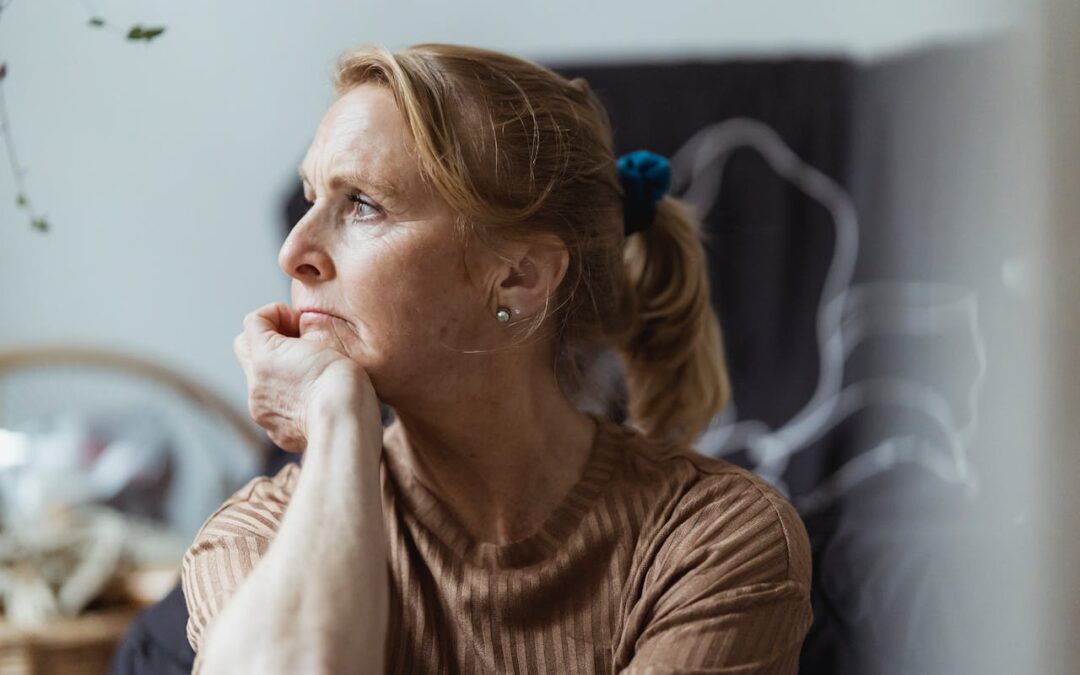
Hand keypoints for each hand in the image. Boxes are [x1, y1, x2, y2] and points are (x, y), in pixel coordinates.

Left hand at [233, 302, 377, 451]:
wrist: (345, 423)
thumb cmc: (343, 380)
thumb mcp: (325, 338)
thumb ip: (304, 330)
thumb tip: (298, 333)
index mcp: (264, 356)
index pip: (254, 321)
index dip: (277, 314)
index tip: (300, 322)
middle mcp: (256, 384)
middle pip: (247, 348)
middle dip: (270, 340)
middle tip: (299, 342)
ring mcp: (262, 410)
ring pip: (260, 380)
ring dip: (279, 371)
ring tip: (310, 373)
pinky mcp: (275, 431)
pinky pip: (274, 406)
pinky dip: (287, 397)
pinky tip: (313, 398)